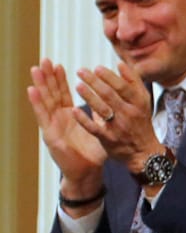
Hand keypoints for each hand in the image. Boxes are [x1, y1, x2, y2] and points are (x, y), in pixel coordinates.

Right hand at [25, 60, 106, 192]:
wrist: (88, 172)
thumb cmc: (94, 153)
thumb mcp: (99, 129)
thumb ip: (99, 115)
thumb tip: (107, 100)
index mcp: (69, 116)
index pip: (63, 94)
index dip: (60, 80)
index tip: (58, 64)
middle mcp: (59, 119)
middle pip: (52, 94)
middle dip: (48, 77)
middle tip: (44, 60)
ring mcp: (53, 126)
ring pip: (45, 101)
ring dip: (40, 85)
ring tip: (35, 69)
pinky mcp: (50, 134)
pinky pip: (43, 116)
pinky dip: (37, 102)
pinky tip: (32, 90)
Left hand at [73, 62, 163, 173]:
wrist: (143, 152)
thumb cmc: (140, 122)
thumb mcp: (143, 102)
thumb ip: (133, 83)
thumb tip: (120, 64)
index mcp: (138, 103)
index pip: (123, 86)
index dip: (109, 76)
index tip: (96, 68)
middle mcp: (129, 114)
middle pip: (110, 95)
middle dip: (94, 82)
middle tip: (81, 71)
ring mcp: (119, 127)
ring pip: (102, 109)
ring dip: (89, 97)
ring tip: (78, 86)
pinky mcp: (109, 139)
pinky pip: (94, 128)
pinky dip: (84, 119)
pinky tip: (74, 110)